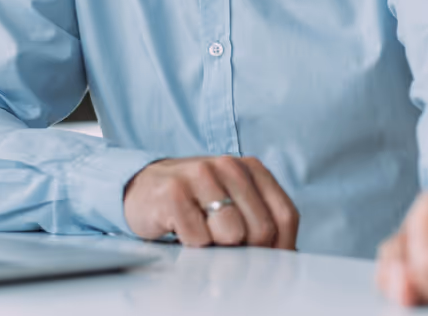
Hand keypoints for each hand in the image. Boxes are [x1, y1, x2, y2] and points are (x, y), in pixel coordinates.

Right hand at [123, 156, 298, 249]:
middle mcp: (229, 165)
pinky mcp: (173, 192)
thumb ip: (260, 223)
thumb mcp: (234, 205)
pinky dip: (191, 246)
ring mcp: (200, 174)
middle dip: (245, 251)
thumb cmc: (195, 202)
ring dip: (216, 247)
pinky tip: (181, 231)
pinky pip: (198, 239)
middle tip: (223, 247)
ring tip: (201, 234)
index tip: (265, 263)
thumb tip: (284, 260)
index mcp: (251, 168)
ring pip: (232, 234)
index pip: (285, 216)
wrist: (142, 188)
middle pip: (261, 230)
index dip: (280, 248)